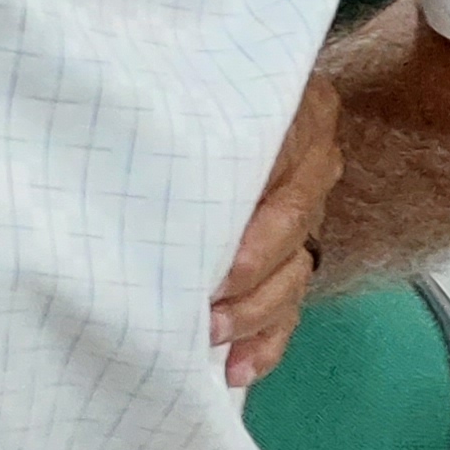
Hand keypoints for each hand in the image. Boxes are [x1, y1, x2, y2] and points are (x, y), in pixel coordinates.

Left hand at [214, 72, 344, 389]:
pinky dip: (265, 341)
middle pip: (292, 228)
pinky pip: (292, 304)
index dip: (254, 225)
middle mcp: (313, 163)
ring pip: (294, 273)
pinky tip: (237, 368)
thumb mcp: (188, 81)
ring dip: (253, 314)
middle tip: (204, 307)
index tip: (217, 259)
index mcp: (298, 114)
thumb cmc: (184, 86)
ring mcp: (307, 211)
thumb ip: (186, 109)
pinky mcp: (295, 253)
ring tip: (210, 338)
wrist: (211, 89)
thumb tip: (136, 129)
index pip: (284, 171)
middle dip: (248, 277)